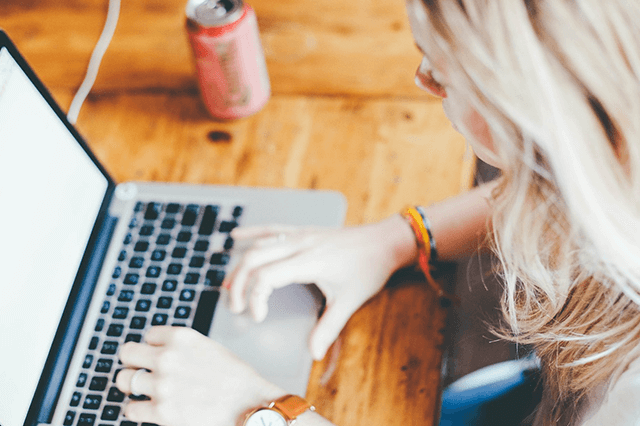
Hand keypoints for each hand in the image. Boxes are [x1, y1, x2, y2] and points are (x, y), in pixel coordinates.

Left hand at [116, 326, 283, 425]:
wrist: (250, 404)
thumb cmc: (234, 378)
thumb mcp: (207, 347)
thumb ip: (182, 347)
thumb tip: (159, 351)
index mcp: (181, 337)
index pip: (148, 335)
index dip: (153, 347)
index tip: (159, 356)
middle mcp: (167, 358)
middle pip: (127, 353)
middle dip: (134, 363)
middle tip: (141, 371)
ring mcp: (162, 385)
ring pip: (124, 380)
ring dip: (133, 386)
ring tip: (145, 391)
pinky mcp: (161, 412)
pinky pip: (130, 408)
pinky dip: (138, 409)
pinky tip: (151, 408)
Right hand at [224, 214, 416, 359]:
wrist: (385, 241)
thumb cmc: (369, 269)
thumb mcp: (350, 301)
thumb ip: (329, 328)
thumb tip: (313, 353)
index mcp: (308, 261)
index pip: (266, 277)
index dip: (255, 298)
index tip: (258, 318)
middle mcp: (300, 245)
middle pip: (254, 259)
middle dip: (238, 284)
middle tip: (236, 307)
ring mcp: (301, 235)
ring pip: (260, 245)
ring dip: (240, 265)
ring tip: (229, 286)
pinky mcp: (304, 231)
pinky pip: (272, 229)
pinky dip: (252, 233)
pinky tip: (237, 237)